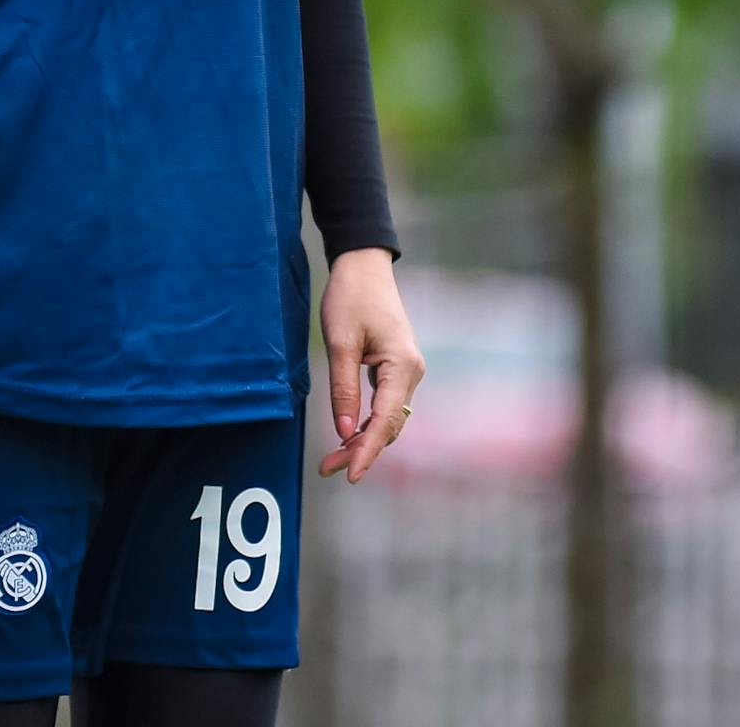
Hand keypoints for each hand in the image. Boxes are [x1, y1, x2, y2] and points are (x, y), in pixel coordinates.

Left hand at [317, 248, 423, 486]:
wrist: (364, 265)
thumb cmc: (351, 296)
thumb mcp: (340, 341)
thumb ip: (343, 387)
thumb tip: (344, 431)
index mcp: (402, 365)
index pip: (386, 420)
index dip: (368, 450)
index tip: (349, 474)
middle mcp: (411, 371)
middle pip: (389, 425)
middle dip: (361, 450)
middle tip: (328, 468)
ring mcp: (407, 370)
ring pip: (388, 418)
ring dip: (364, 439)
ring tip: (332, 459)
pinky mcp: (397, 368)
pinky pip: (386, 404)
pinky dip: (367, 422)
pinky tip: (348, 434)